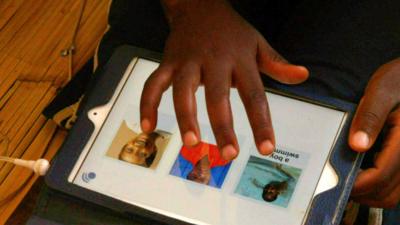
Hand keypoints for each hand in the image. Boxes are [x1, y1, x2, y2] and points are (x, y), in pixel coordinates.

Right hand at [140, 0, 307, 159]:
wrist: (199, 3)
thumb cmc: (231, 31)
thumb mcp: (258, 43)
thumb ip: (277, 63)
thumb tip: (303, 75)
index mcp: (240, 59)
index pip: (255, 95)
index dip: (261, 122)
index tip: (266, 148)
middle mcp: (214, 60)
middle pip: (218, 96)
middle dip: (223, 126)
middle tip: (229, 154)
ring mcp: (188, 61)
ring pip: (183, 91)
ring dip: (186, 118)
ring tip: (192, 143)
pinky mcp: (167, 61)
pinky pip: (153, 84)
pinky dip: (148, 104)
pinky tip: (148, 127)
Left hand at [349, 58, 399, 207]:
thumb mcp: (383, 89)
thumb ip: (370, 116)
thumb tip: (357, 145)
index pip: (379, 176)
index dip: (355, 183)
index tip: (333, 180)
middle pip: (386, 193)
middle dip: (359, 192)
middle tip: (335, 181)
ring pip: (392, 194)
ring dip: (368, 192)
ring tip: (347, 177)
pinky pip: (395, 185)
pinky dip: (377, 186)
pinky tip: (360, 170)